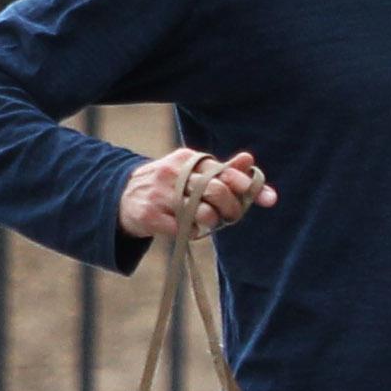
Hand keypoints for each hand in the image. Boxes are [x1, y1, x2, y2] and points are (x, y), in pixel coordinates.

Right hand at [118, 146, 275, 242]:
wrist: (123, 198)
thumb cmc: (169, 185)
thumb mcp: (192, 172)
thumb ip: (222, 169)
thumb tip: (249, 159)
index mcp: (187, 159)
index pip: (223, 170)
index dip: (246, 184)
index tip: (267, 198)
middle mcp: (173, 173)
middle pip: (217, 191)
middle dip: (232, 208)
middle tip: (231, 216)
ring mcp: (160, 195)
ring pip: (204, 213)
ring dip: (212, 222)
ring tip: (206, 220)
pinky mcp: (151, 217)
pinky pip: (187, 230)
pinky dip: (194, 232)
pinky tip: (187, 227)